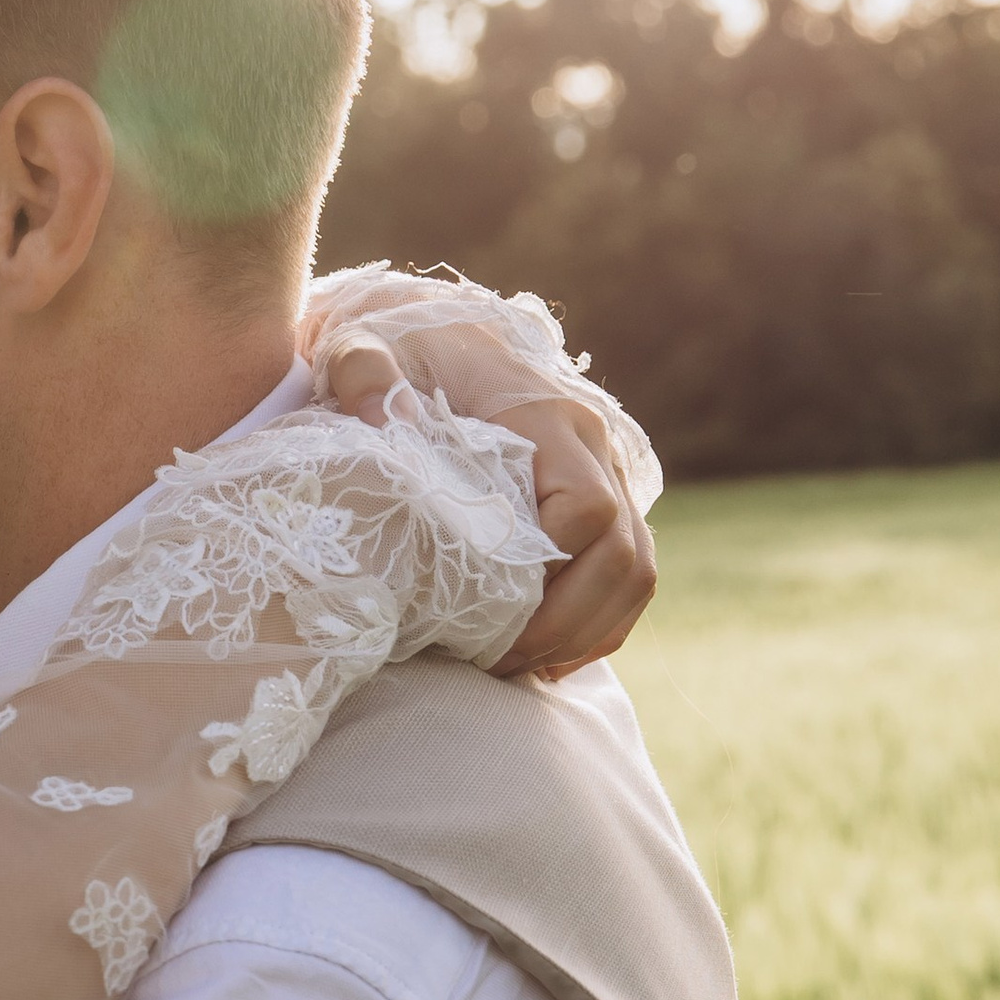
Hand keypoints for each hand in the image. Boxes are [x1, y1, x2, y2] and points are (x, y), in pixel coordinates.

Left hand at [320, 338, 655, 678]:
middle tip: (496, 664)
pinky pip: (627, 573)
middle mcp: (592, 443)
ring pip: (636, 570)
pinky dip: (596, 626)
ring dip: (584, 633)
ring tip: (516, 670)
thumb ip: (365, 375)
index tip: (487, 616)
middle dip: (567, 623)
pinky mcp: (599, 498)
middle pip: (623, 554)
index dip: (549, 575)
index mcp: (546, 414)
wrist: (427, 329)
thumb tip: (383, 420)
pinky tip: (543, 660)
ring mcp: (605, 472)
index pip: (586, 510)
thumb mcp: (363, 350)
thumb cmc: (394, 348)